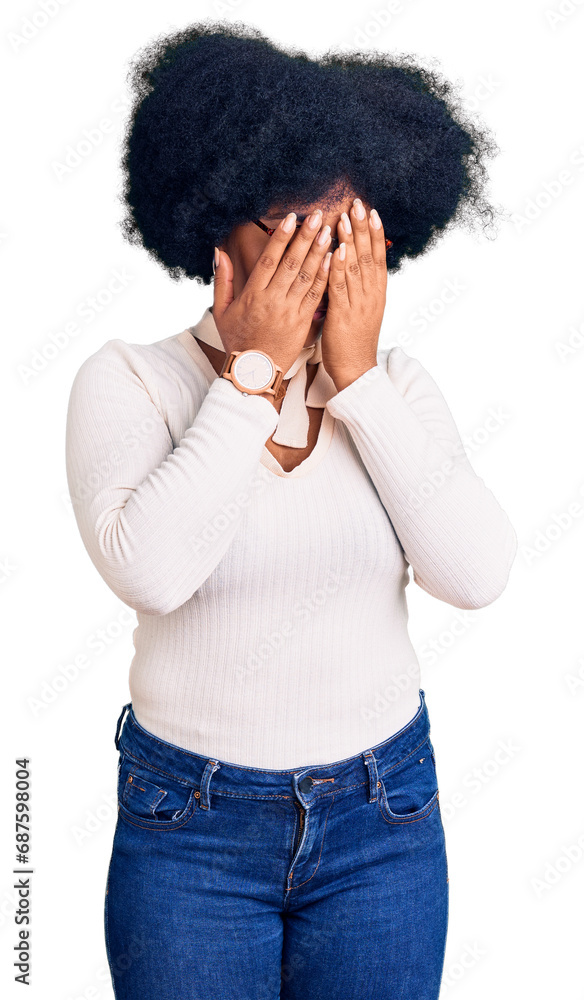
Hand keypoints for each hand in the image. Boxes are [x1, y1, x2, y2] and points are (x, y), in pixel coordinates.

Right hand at [212, 211, 331, 377]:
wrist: (255, 374)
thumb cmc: (237, 342)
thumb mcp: (221, 312)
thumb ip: (222, 280)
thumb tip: (219, 252)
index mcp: (253, 295)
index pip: (269, 260)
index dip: (281, 237)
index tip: (290, 218)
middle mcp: (272, 301)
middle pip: (291, 263)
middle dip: (305, 238)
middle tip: (317, 216)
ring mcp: (290, 312)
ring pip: (306, 277)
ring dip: (319, 253)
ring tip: (329, 231)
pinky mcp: (303, 323)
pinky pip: (316, 296)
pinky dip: (325, 277)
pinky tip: (333, 260)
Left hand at [320, 199, 387, 391]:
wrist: (356, 371)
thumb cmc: (354, 342)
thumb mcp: (362, 310)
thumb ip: (359, 288)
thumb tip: (353, 266)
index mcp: (377, 293)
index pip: (378, 257)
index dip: (376, 233)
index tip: (372, 211)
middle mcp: (371, 295)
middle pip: (369, 256)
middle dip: (363, 228)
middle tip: (358, 204)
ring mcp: (359, 304)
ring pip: (356, 267)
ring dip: (351, 241)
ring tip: (346, 218)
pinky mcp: (344, 315)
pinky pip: (341, 287)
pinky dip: (339, 267)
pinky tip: (337, 250)